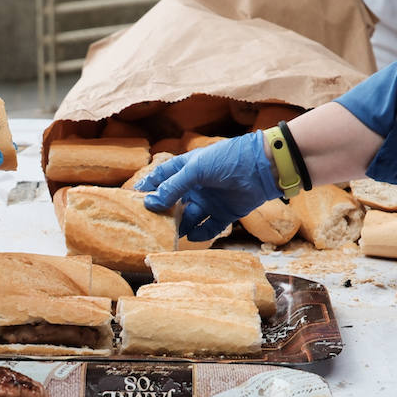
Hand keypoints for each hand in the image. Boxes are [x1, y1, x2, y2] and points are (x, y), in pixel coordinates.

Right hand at [134, 132, 280, 239]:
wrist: (263, 167)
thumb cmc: (227, 160)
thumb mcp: (195, 170)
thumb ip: (172, 187)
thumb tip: (150, 203)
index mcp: (187, 168)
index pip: (162, 178)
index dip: (148, 188)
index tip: (133, 200)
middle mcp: (197, 186)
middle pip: (174, 202)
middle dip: (163, 213)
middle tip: (150, 225)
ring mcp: (211, 200)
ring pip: (189, 218)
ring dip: (180, 226)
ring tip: (170, 235)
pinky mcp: (225, 214)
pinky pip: (208, 228)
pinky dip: (200, 234)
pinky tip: (192, 236)